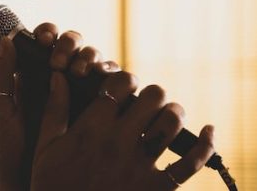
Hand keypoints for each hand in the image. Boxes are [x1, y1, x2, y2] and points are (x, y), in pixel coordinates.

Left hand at [0, 23, 117, 190]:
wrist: (26, 182)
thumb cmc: (9, 149)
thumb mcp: (1, 110)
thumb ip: (2, 75)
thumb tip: (6, 38)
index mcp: (35, 74)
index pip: (47, 41)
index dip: (48, 33)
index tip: (43, 40)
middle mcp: (60, 80)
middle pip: (74, 46)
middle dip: (70, 45)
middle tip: (59, 61)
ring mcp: (81, 93)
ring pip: (95, 61)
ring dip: (91, 59)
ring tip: (80, 73)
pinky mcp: (100, 110)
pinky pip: (112, 86)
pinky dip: (111, 78)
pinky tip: (102, 81)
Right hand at [30, 71, 214, 190]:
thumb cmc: (52, 184)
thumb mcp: (46, 146)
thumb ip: (55, 109)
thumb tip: (58, 76)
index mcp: (91, 127)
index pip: (121, 83)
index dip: (126, 78)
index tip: (124, 86)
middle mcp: (119, 141)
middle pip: (153, 96)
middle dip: (151, 94)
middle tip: (145, 104)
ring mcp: (140, 165)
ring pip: (172, 123)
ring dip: (173, 114)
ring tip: (166, 117)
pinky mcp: (157, 188)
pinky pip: (191, 164)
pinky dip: (206, 145)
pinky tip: (209, 132)